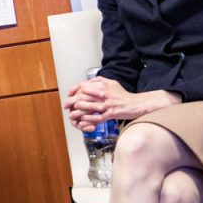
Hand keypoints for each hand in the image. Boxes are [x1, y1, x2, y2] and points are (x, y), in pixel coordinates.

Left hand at [64, 77, 179, 130]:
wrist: (136, 104)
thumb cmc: (123, 95)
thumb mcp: (112, 83)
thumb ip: (100, 80)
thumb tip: (89, 80)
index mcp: (103, 85)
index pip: (84, 86)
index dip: (74, 90)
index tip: (70, 94)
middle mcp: (104, 94)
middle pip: (84, 96)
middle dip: (73, 101)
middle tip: (67, 105)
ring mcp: (107, 104)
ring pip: (89, 107)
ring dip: (79, 111)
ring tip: (72, 112)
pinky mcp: (111, 114)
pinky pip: (97, 117)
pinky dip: (89, 120)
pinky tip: (82, 121)